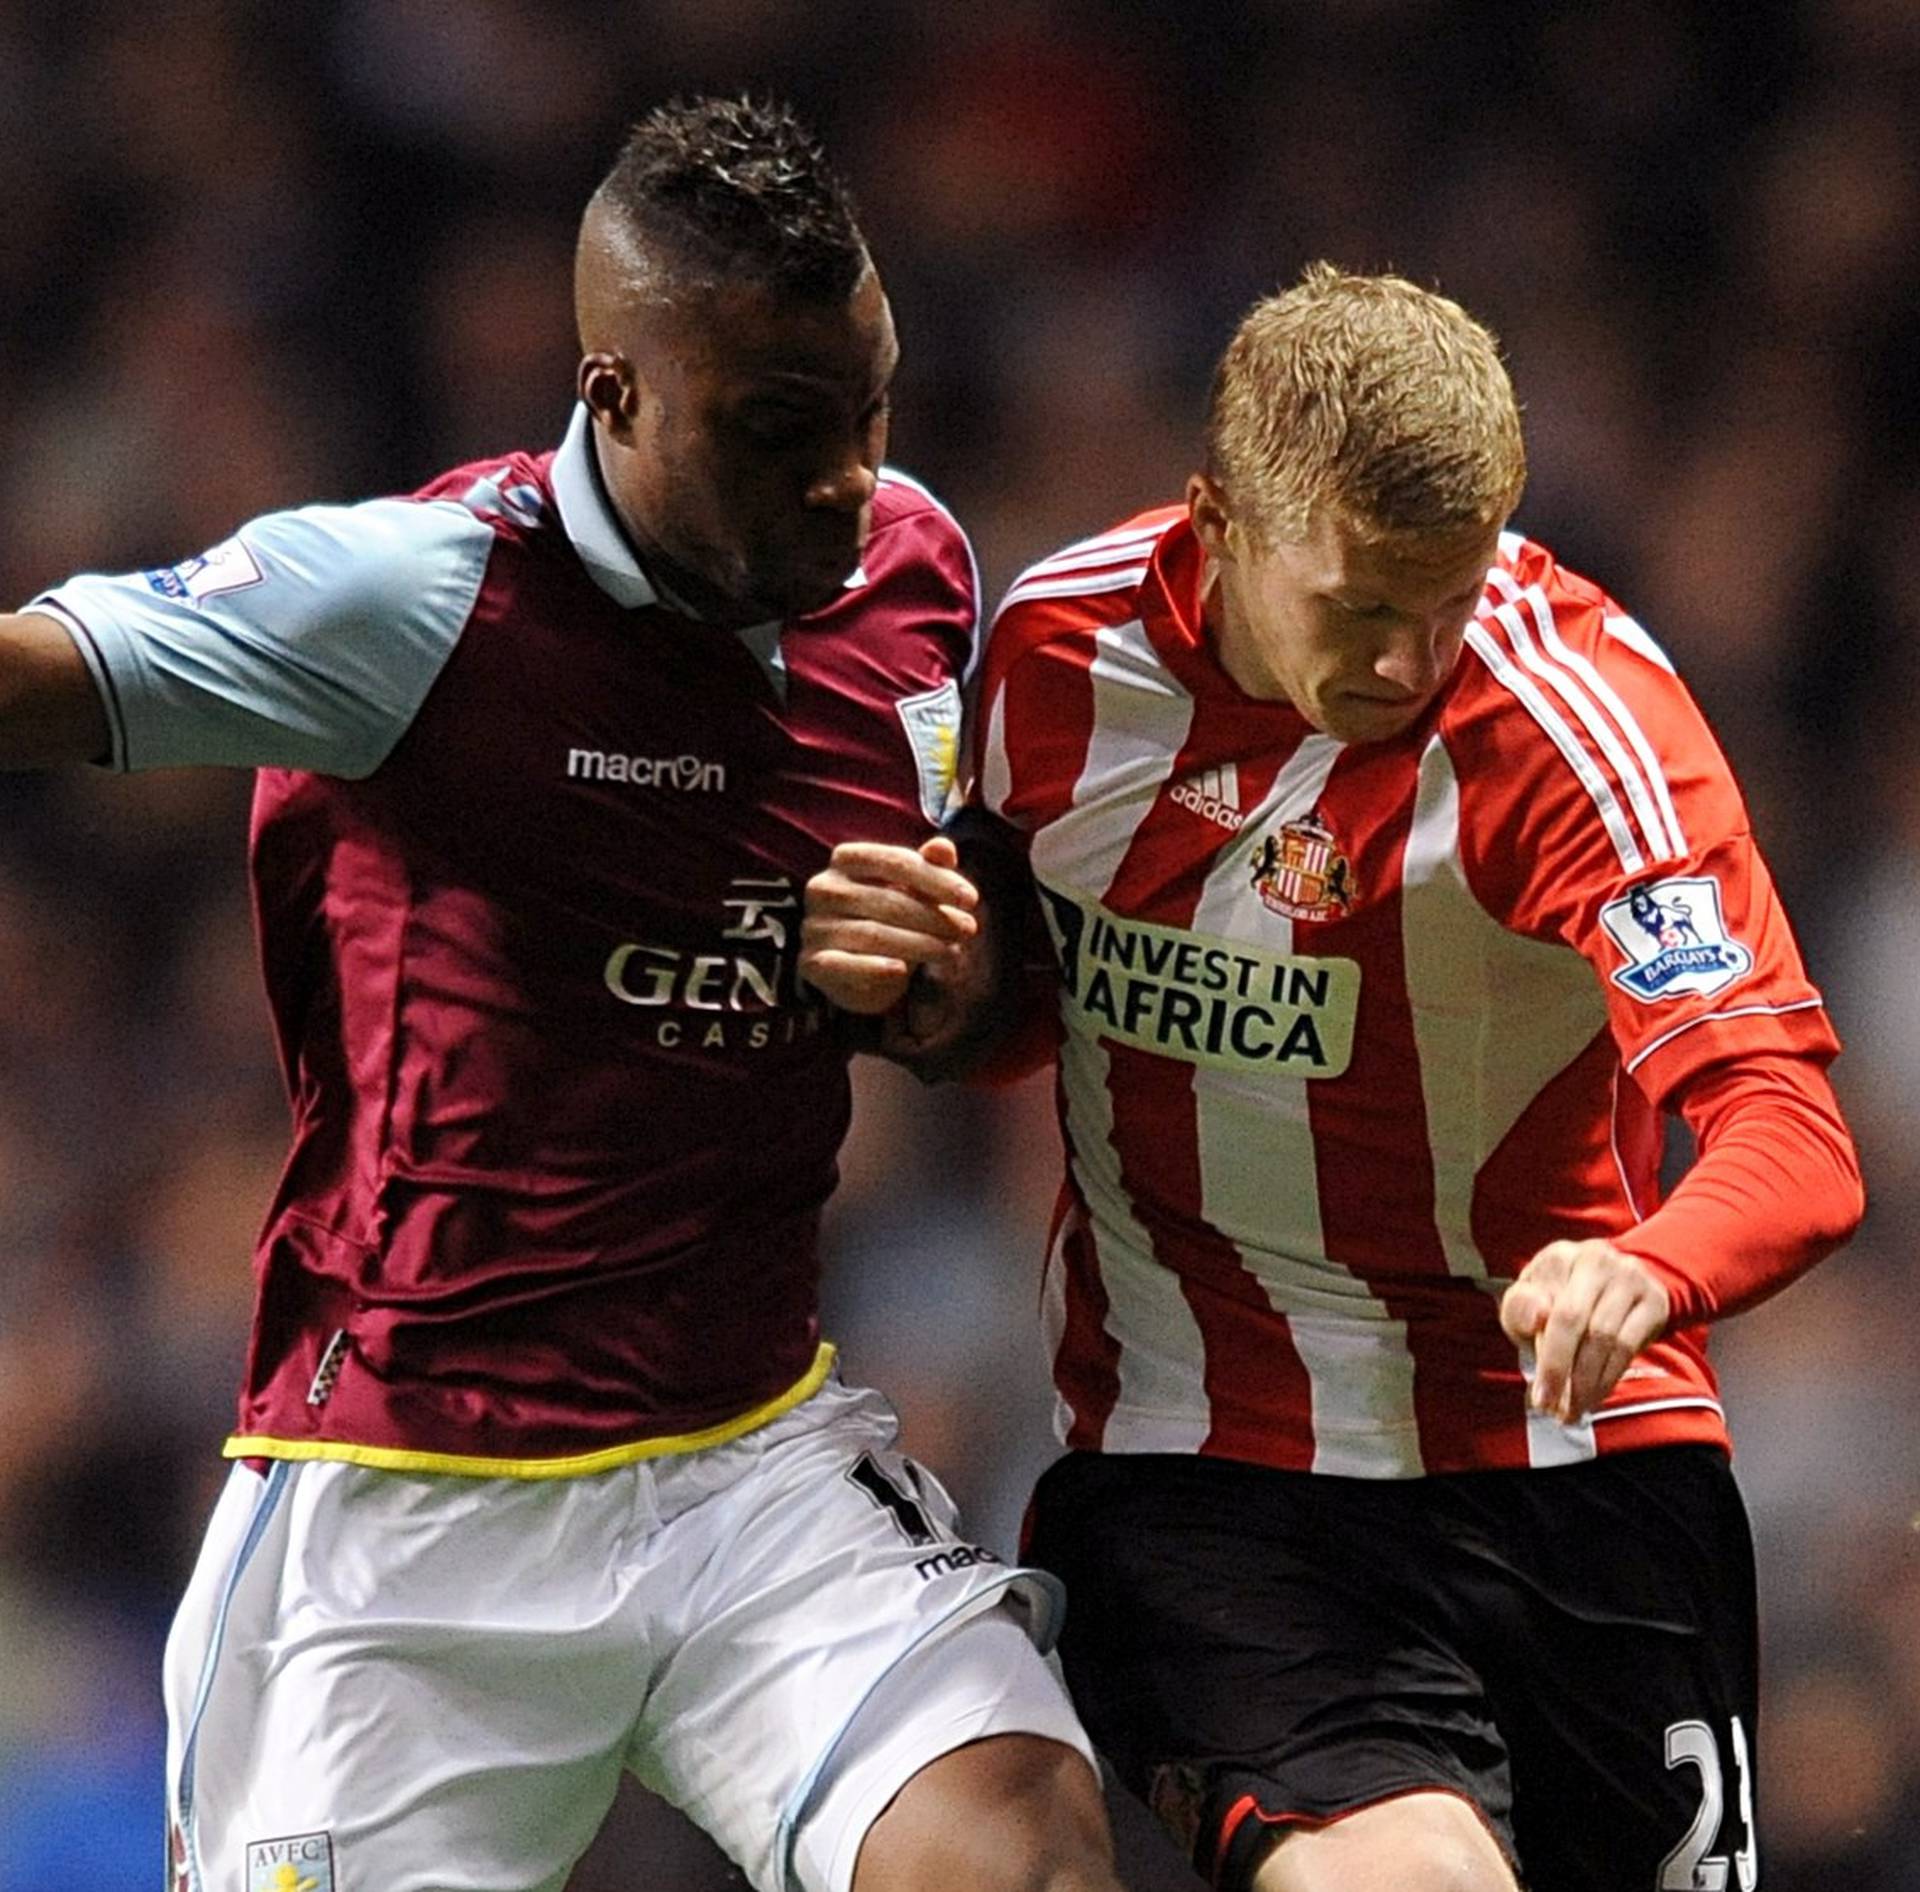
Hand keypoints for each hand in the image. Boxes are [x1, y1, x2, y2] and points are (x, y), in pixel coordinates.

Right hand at [801, 837, 979, 1014]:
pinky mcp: (811, 962)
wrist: (856, 966)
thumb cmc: (890, 916)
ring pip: (873, 934)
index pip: (896, 862)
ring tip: (953, 953)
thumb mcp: (911, 889)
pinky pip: (843, 965)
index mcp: (846, 859)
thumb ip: (928, 867)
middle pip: (889, 900)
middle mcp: (824, 888)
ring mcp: (814, 926)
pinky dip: (873, 968)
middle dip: (935, 917)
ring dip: (920, 945)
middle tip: (968, 930)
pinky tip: (902, 971)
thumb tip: (944, 848)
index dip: (937, 880)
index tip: (971, 900)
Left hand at [1499, 1240, 1670, 1423]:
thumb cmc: (1559, 1296)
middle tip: (1555, 1410)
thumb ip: (1522, 1308)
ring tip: (1573, 1410)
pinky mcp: (1655, 1301)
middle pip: (1576, 1322)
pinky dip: (1609, 1377)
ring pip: (1606, 1340)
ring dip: (1588, 1383)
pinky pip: (1630, 1347)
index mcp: (1559, 1257)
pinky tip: (1595, 1396)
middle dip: (1563, 1373)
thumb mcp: (1530, 1299)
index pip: (1549, 1309)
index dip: (1546, 1357)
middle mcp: (1597, 1261)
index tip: (1540, 1396)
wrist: (1614, 1283)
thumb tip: (1539, 1315)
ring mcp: (1630, 1278)